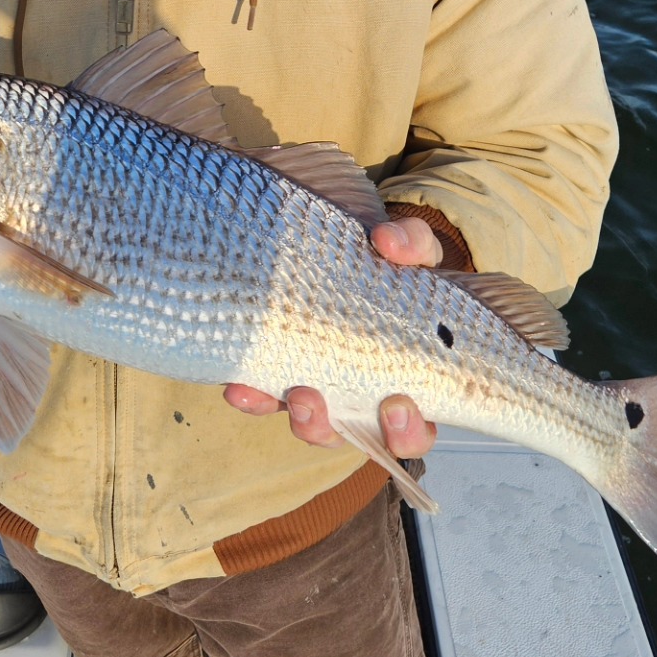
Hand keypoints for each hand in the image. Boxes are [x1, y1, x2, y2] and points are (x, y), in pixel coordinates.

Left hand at [223, 217, 439, 455]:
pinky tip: (240, 387)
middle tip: (323, 403)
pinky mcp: (274, 361)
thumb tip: (390, 244)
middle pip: (356, 436)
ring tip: (296, 395)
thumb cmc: (370, 243)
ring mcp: (314, 375)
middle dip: (341, 430)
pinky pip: (262, 393)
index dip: (408, 432)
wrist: (318, 219)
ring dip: (304, 420)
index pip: (416, 422)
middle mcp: (357, 384)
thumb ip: (412, 241)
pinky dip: (252, 395)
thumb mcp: (401, 239)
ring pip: (310, 422)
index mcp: (401, 367)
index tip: (397, 406)